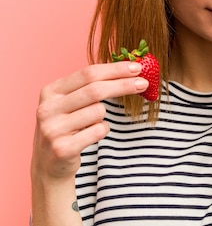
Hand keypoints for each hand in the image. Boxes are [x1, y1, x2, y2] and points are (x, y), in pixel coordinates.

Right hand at [31, 62, 147, 180]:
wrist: (49, 164)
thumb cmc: (68, 126)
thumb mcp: (72, 102)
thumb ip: (93, 85)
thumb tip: (131, 70)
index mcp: (51, 91)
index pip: (88, 73)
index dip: (115, 69)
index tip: (137, 67)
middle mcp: (47, 108)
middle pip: (96, 90)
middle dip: (124, 84)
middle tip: (144, 83)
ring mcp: (53, 129)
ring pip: (99, 111)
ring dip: (104, 116)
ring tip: (92, 123)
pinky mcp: (62, 148)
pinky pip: (98, 131)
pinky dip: (102, 130)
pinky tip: (90, 135)